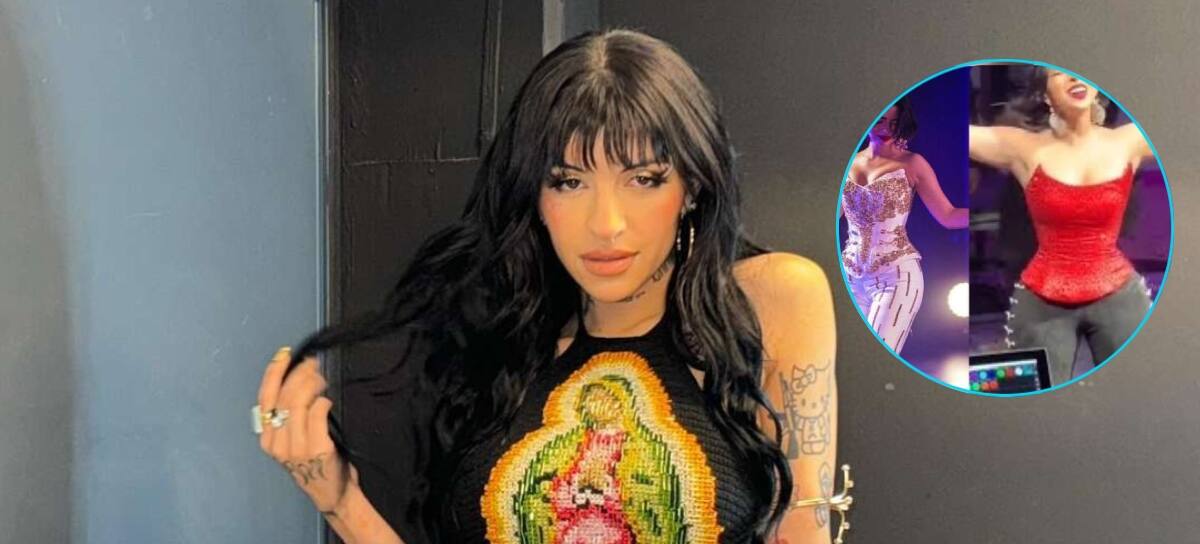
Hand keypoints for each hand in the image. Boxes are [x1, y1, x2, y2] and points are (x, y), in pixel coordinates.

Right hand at [257, 347, 357, 512]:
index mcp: (267, 439)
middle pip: (284, 396)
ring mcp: (295, 447)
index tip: (284, 355)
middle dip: (299, 374)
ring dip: (312, 384)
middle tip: (314, 364)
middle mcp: (277, 443)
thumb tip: (298, 379)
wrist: (332, 493)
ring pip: (298, 402)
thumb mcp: (293, 441)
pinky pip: (317, 413)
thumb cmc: (316, 462)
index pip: (266, 398)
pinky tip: (328, 400)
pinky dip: (323, 401)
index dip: (274, 373)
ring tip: (322, 380)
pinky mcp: (316, 448)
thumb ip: (289, 417)